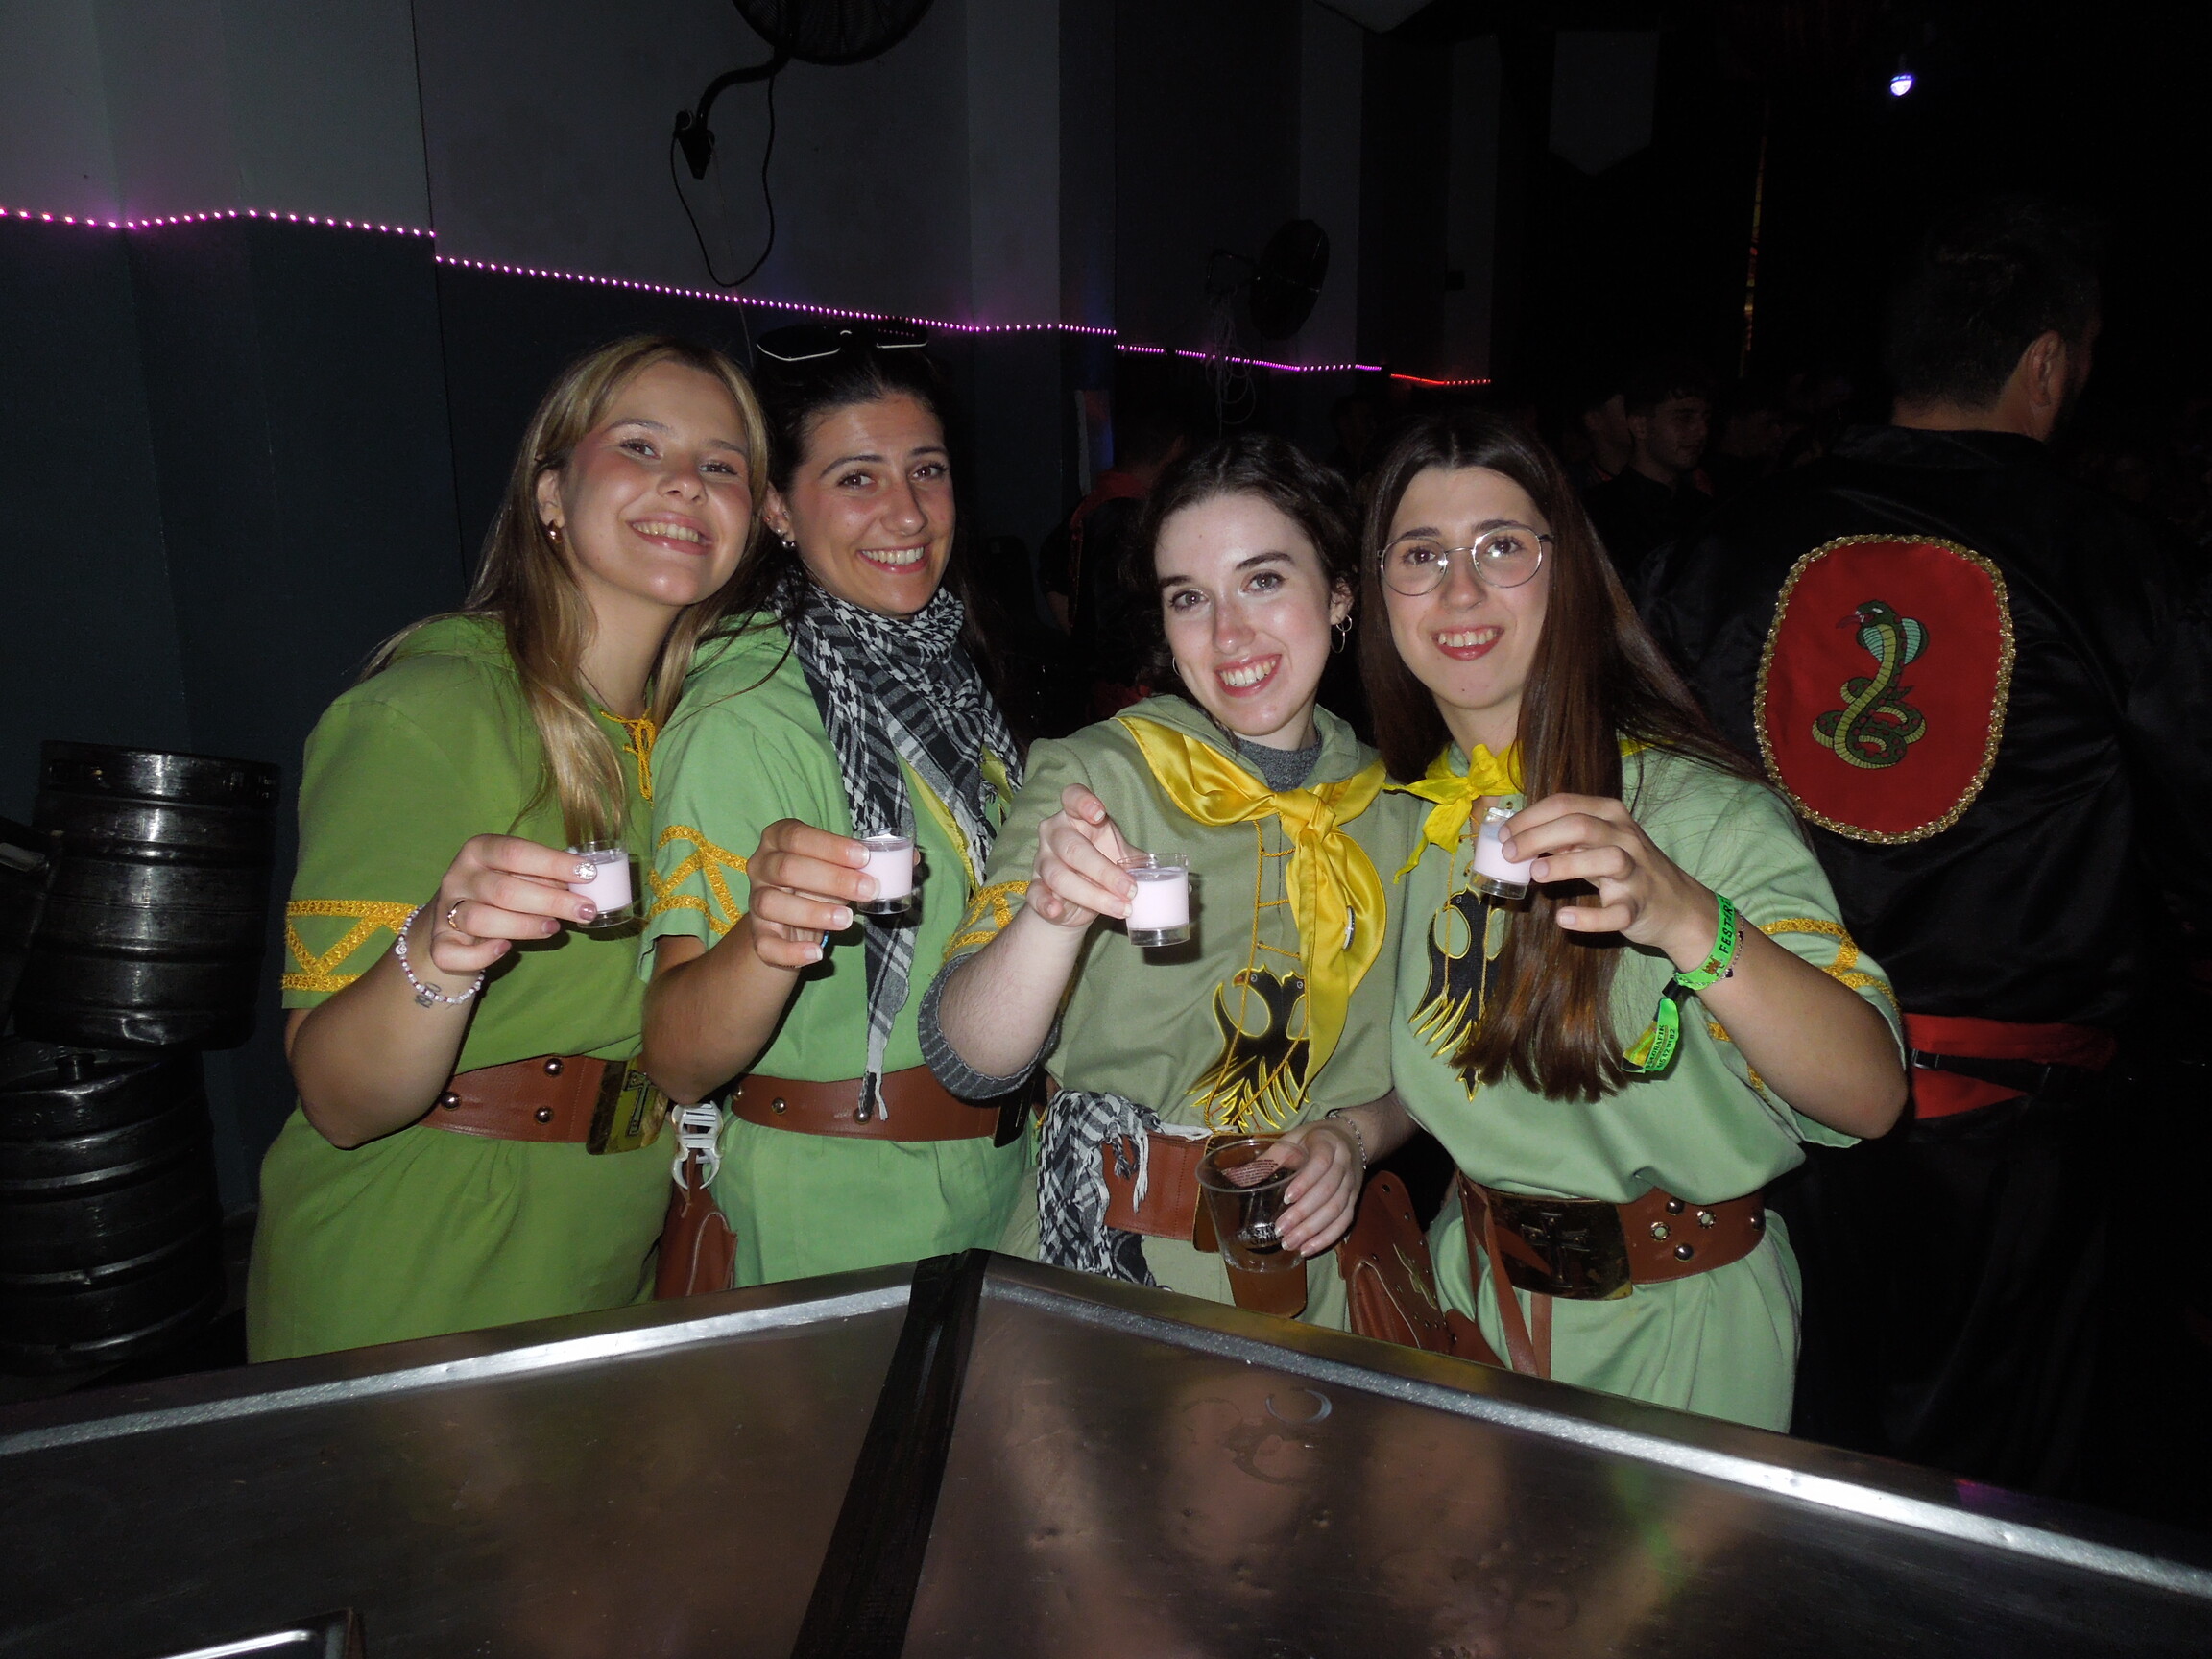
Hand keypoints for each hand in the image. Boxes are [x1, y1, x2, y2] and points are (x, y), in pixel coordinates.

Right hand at [430, 834, 603, 972]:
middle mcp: (457, 877)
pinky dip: (481, 954)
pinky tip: (505, 948)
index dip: (553, 863)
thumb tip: (585, 882)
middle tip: (585, 910)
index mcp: (478, 850)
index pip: (515, 852)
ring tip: (554, 927)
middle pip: (504, 890)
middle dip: (551, 901)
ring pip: (481, 920)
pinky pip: (453, 952)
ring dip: (524, 925)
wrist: (454, 923)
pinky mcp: (439, 943)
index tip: (588, 873)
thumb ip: (544, 877)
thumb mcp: (518, 875)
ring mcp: (445, 911)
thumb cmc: (499, 893)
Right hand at [744, 819, 897, 968]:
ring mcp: (757, 901)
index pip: (797, 835)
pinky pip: (766, 944)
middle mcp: (761, 866)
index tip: (864, 857)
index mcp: (779, 839)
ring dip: (812, 912)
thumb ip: (871, 861)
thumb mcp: (842, 867)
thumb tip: (913, 859)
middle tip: (868, 889)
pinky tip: (818, 953)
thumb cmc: (819, 882)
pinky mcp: (759, 935)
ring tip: (847, 920)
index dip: (830, 846)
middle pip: (787, 868)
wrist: (789, 918)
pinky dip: (791, 951)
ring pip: (773, 904)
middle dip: (831, 878)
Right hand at [1026, 785, 1136, 927]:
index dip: (1083, 802)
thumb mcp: (1121, 857)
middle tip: (1130, 890)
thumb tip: (1184, 883)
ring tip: (1120, 908)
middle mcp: (1055, 834)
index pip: (1072, 797)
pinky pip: (1035, 894)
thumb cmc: (1099, 866)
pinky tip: (1057, 910)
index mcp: (1076, 816)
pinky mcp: (1035, 887)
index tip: (1099, 814)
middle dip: (1104, 871)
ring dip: (1091, 894)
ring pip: (1059, 875)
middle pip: (1073, 848)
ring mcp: (1042, 860)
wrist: (1072, 899)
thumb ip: (1142, 863)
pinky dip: (1046, 903)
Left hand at [1275, 1120, 1362, 1256]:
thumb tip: (1235, 1177)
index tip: (1286, 1198)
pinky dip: (1327, 1238)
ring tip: (1290, 1243)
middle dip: (1304, 1213)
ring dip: (1313, 1230)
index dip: (1305, 1181)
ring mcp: (1352, 1184)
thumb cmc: (1314, 1139)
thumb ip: (1268, 1159)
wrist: (1351, 1137)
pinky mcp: (1354, 1200)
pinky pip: (1344, 1222)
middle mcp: (1344, 1165)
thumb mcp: (1292, 1140)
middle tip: (1280, 1230)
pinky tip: (1308, 1249)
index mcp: (1327, 1145)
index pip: (1321, 1163)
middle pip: (1328, 1192)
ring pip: (1337, 1210)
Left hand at [1502, 794, 1720, 968]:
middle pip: (1580, 825)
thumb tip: (1518, 836)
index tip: (1504, 835)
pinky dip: (1590, 917)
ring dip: (1567, 865)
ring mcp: (1636, 872)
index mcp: (1610, 815)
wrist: (1677, 906)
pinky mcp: (1639, 906)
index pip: (1565, 804)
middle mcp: (1625, 837)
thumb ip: (1565, 836)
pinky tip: (1564, 918)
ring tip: (1537, 875)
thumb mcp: (1599, 841)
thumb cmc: (1628, 868)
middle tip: (1510, 854)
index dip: (1529, 818)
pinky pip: (1617, 912)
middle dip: (1539, 836)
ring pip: (1606, 859)